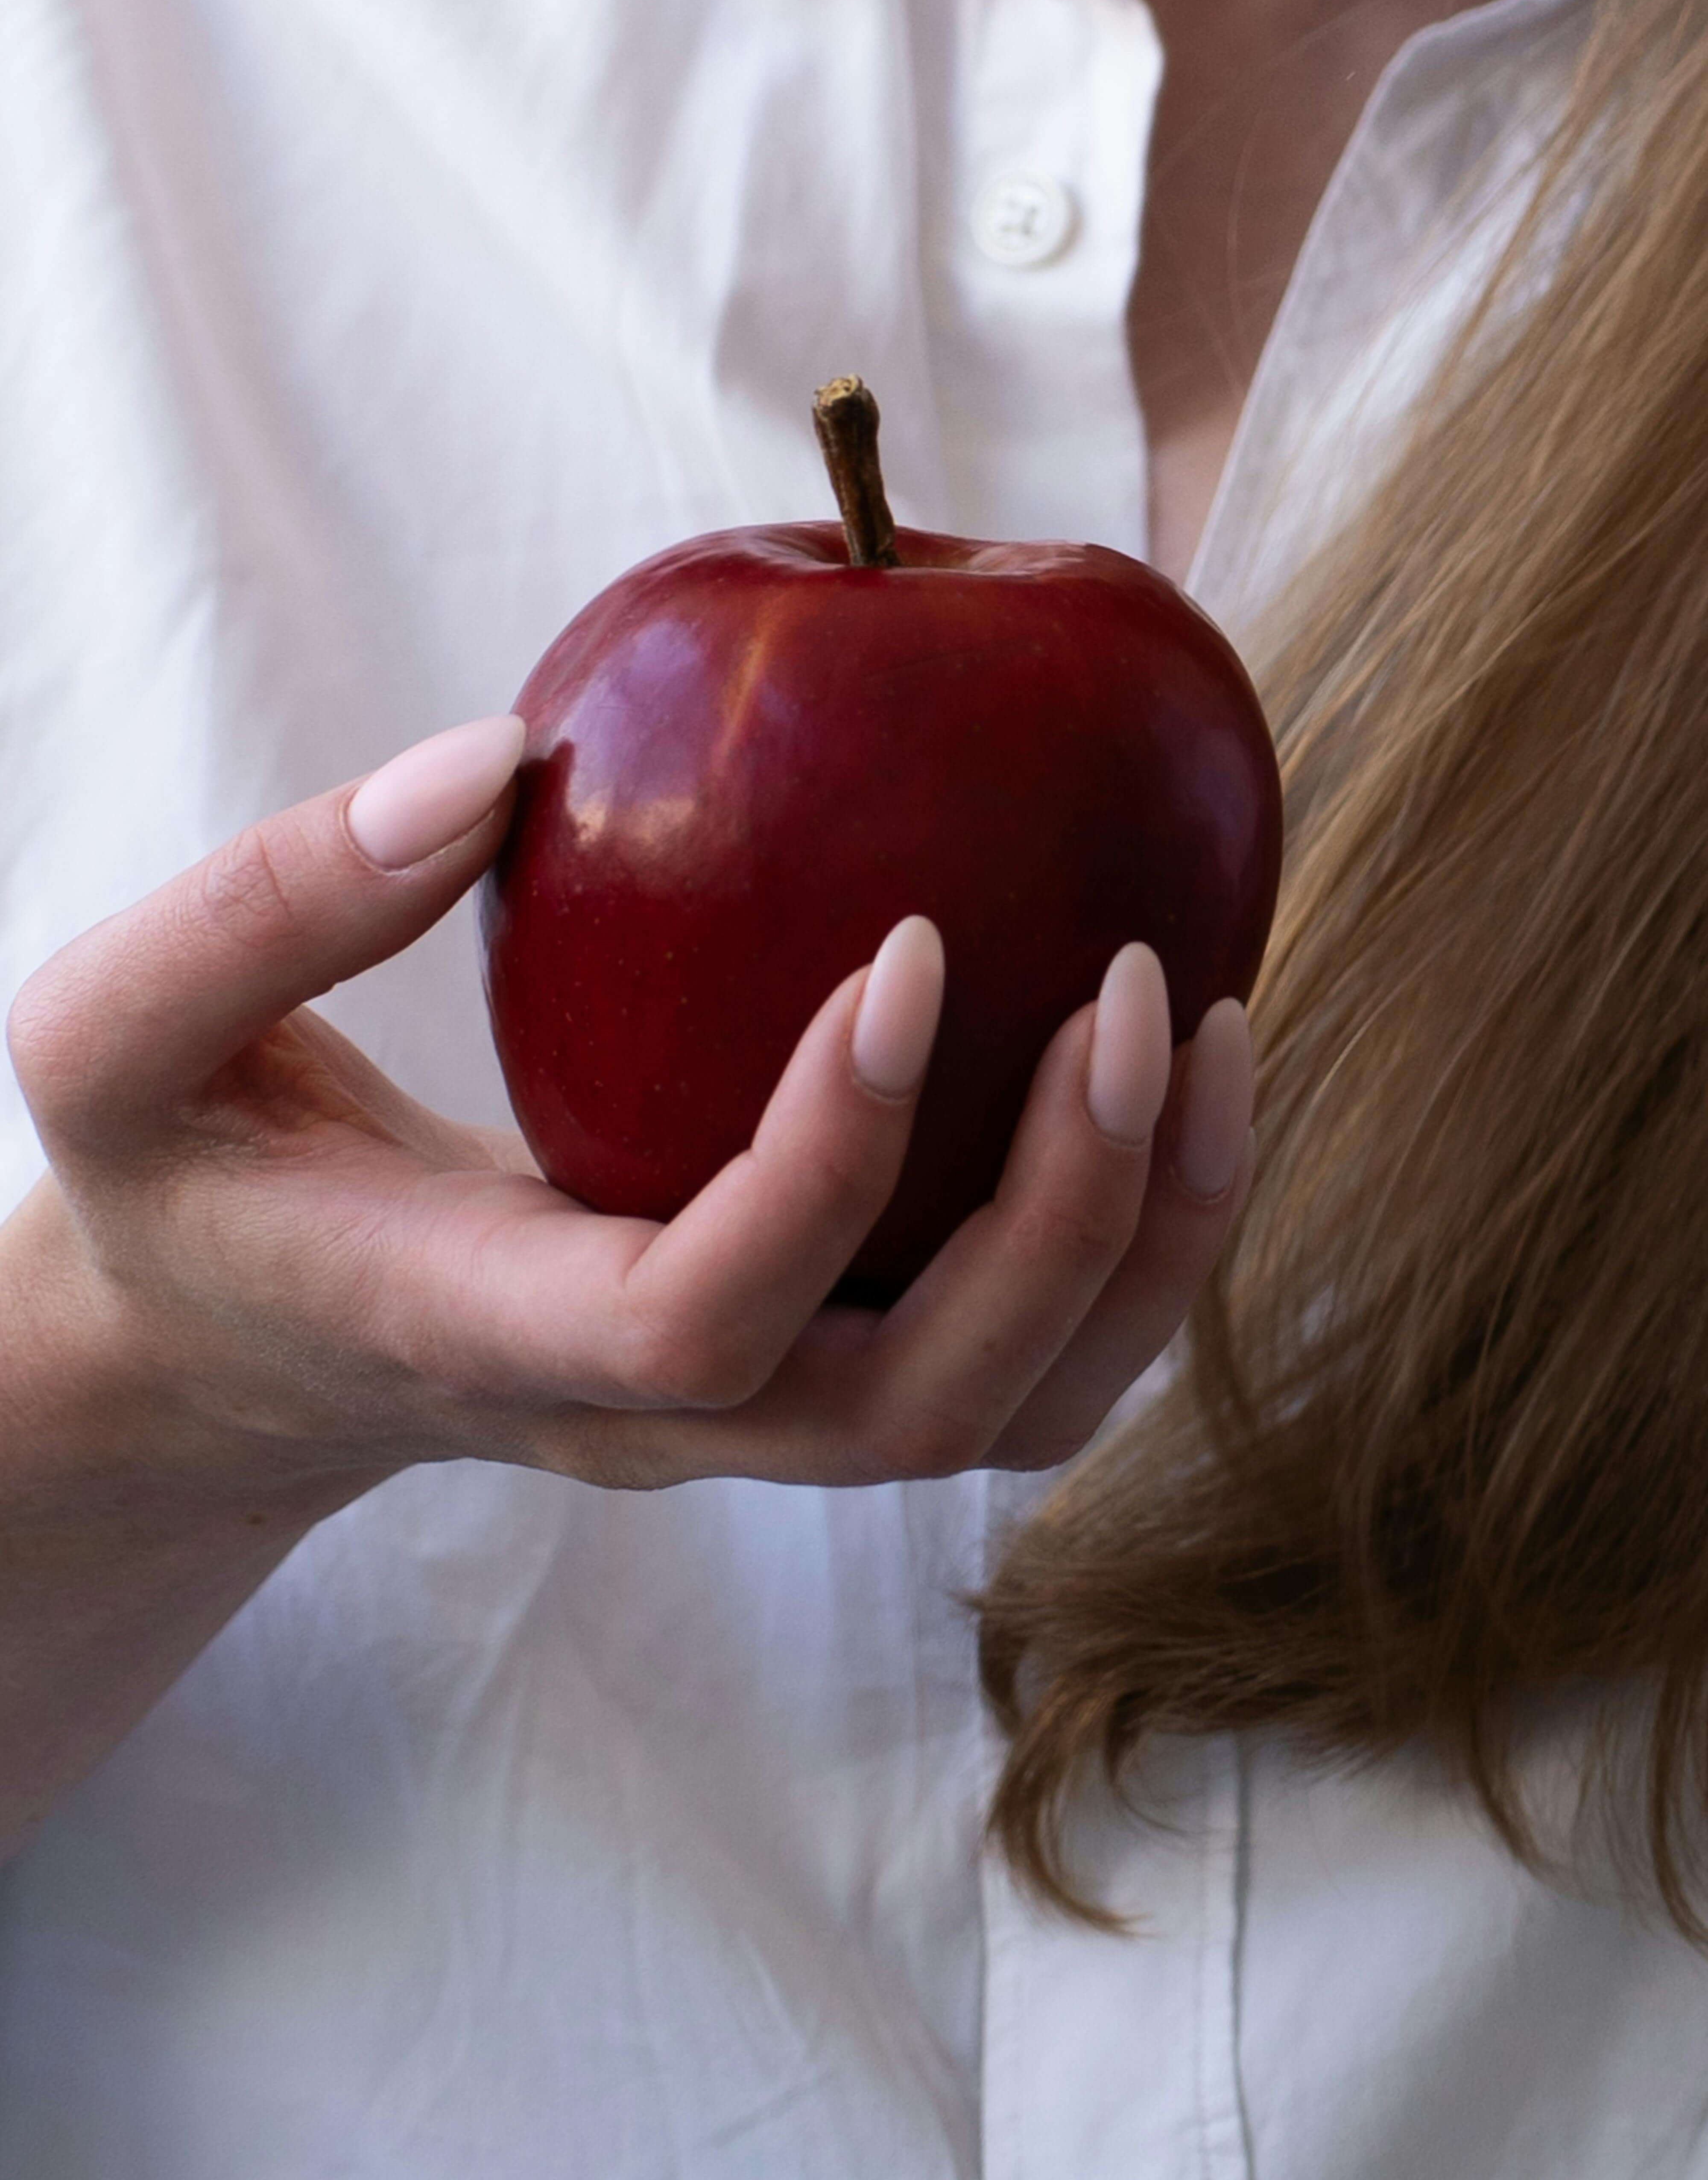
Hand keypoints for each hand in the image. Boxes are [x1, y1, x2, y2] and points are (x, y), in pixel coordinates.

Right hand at [7, 717, 1254, 1497]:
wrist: (253, 1344)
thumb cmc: (194, 1175)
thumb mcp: (124, 1038)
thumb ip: (271, 902)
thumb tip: (498, 761)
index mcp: (491, 1338)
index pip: (701, 1315)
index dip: (833, 1155)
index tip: (916, 945)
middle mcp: (654, 1418)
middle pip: (917, 1408)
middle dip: (1067, 1220)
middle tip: (1145, 990)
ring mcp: (753, 1418)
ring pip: (1009, 1416)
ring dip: (1147, 1247)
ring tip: (1214, 1027)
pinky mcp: (811, 1372)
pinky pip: (1023, 1356)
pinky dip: (1132, 1236)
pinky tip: (1166, 1068)